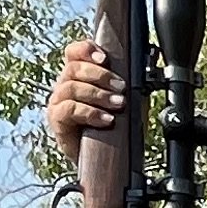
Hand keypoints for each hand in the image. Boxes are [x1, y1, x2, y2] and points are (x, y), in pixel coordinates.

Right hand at [45, 39, 127, 154]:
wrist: (104, 158)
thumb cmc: (114, 126)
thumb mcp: (127, 99)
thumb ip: (130, 81)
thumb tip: (149, 62)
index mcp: (79, 75)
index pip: (74, 52)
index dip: (86, 49)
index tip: (105, 58)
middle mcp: (65, 84)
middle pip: (74, 67)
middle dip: (101, 75)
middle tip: (121, 87)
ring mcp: (59, 101)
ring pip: (72, 87)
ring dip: (99, 94)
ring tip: (118, 104)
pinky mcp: (57, 119)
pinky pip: (69, 109)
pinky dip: (90, 112)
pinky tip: (106, 119)